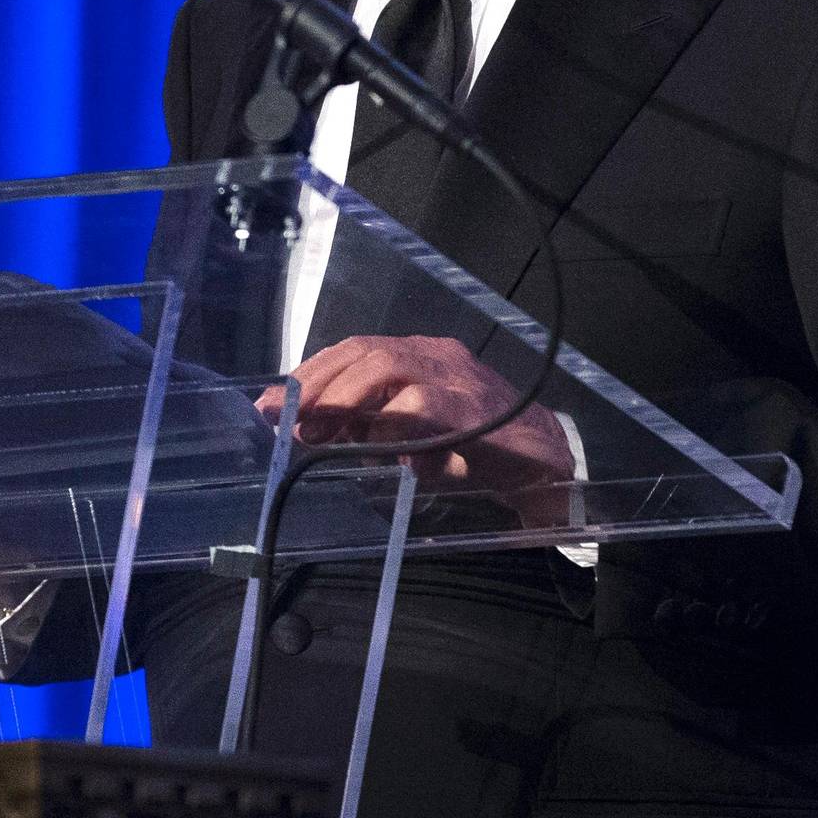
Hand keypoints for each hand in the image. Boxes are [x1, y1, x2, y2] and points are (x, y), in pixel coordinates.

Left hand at [253, 335, 575, 515]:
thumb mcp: (412, 436)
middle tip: (283, 417)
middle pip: (365, 351)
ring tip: (314, 428)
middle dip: (317, 383)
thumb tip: (311, 428)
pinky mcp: (472, 412)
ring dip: (342, 397)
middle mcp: (438, 357)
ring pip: (388, 367)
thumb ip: (368, 426)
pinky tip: (371, 448)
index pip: (356, 350)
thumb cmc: (475, 450)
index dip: (312, 373)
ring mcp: (457, 380)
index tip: (273, 401)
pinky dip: (389, 426)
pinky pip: (421, 407)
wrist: (544, 468)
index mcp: (422, 355)